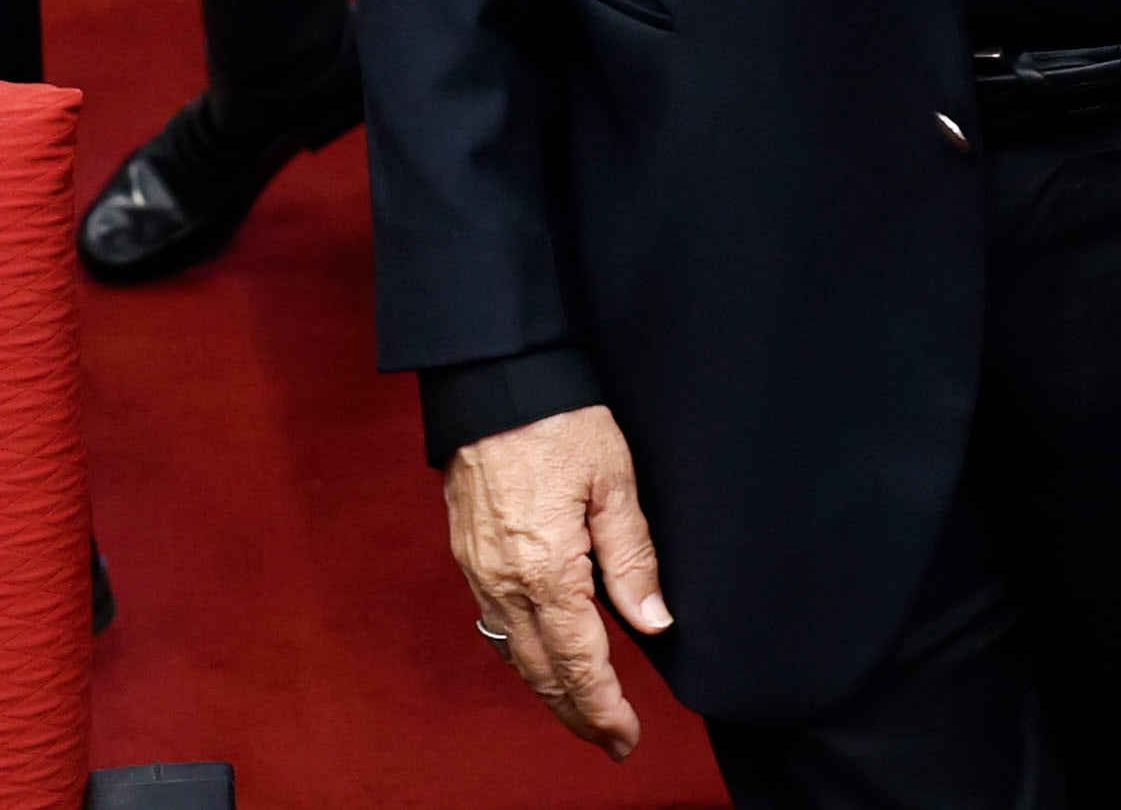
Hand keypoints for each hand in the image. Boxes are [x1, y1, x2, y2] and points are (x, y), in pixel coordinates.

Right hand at [448, 404, 671, 759]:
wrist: (492, 381)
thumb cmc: (558, 420)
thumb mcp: (614, 481)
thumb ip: (633, 558)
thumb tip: (653, 624)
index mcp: (547, 571)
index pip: (581, 662)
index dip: (605, 707)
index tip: (627, 737)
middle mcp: (504, 583)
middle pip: (541, 672)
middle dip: (578, 713)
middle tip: (612, 740)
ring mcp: (479, 571)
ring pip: (513, 654)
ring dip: (549, 689)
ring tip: (584, 711)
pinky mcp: (467, 553)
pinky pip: (494, 623)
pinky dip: (522, 653)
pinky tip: (544, 656)